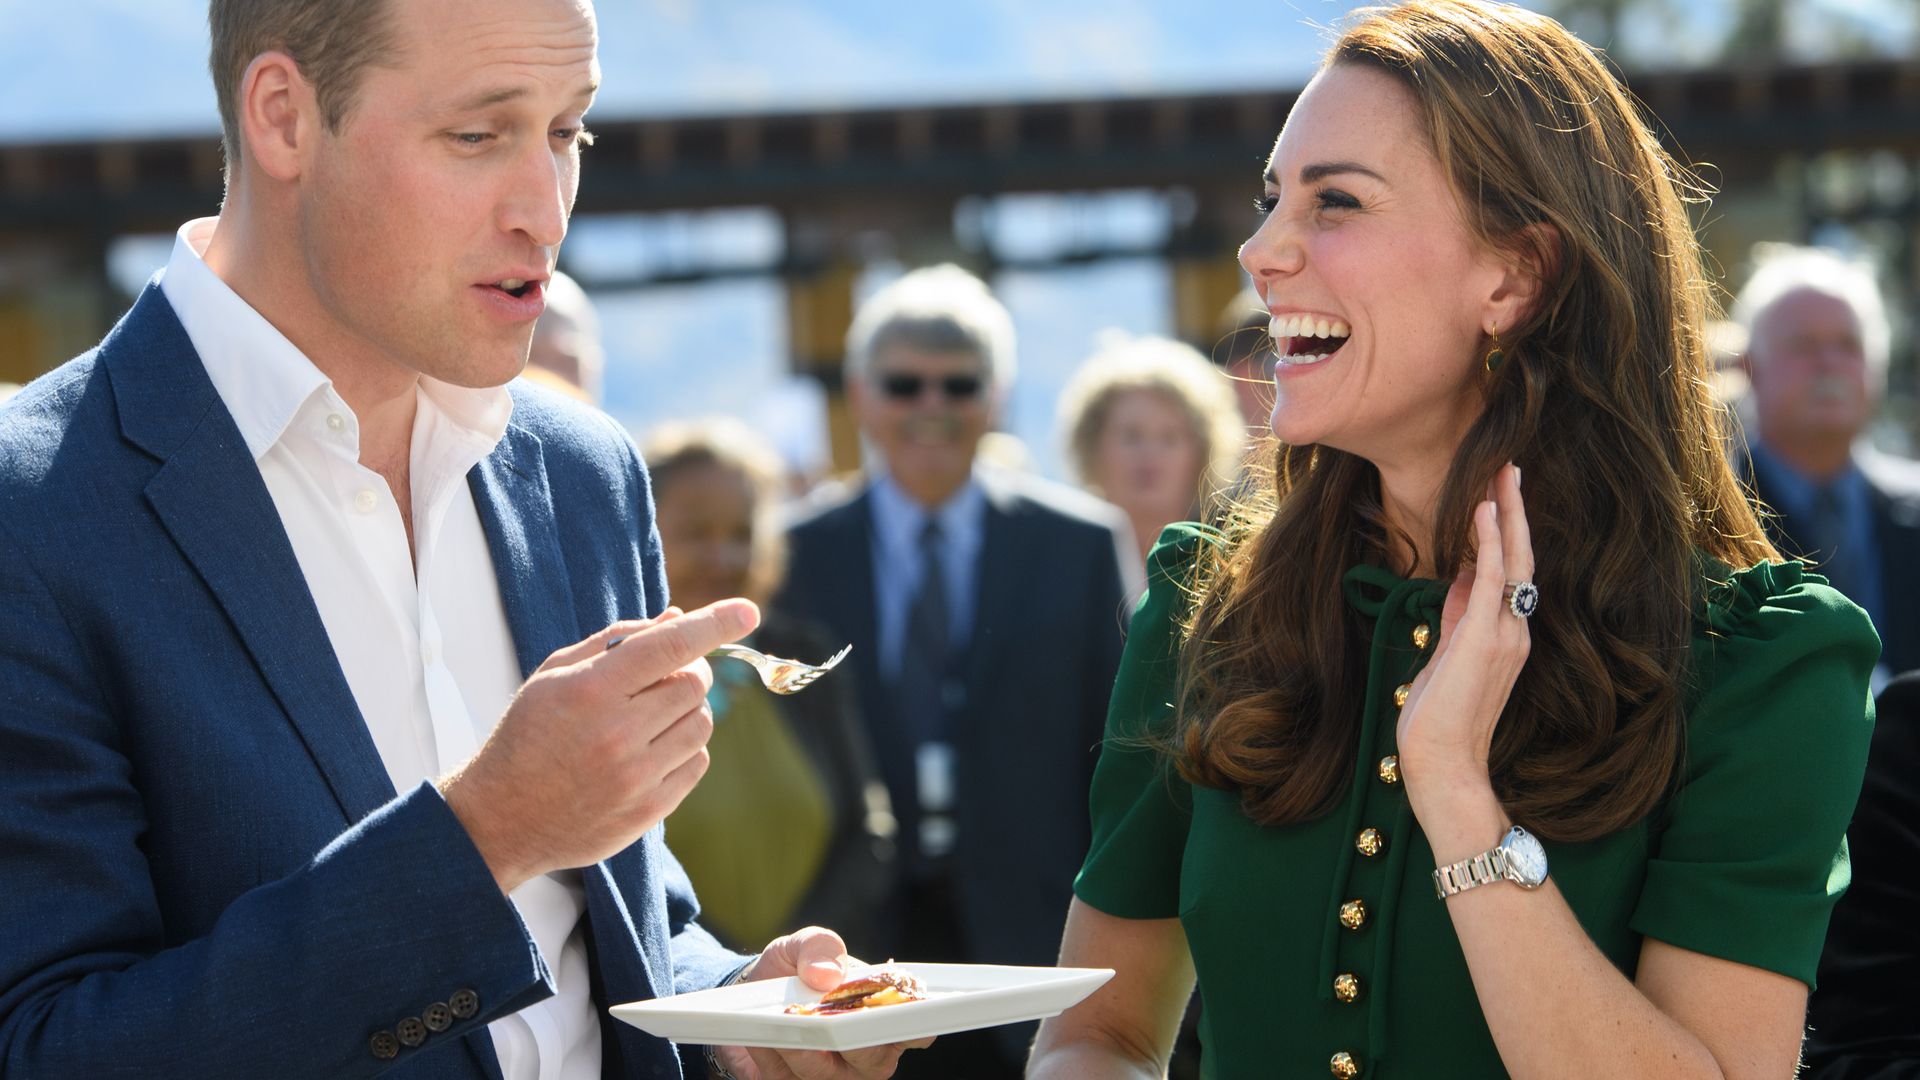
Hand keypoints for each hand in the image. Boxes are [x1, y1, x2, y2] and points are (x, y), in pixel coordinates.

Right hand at [439, 599, 759, 893]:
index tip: (747, 611)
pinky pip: (697, 762)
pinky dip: (685, 747)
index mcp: (590, 692)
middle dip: (690, 671)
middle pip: (695, 684)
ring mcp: (635, 777)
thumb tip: (679, 618)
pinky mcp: (647, 811)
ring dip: (688, 711)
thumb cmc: (529, 735)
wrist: (502, 818)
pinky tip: (651, 749)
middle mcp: (617, 734)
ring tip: (651, 717)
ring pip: (702, 723)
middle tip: (665, 677)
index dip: (714, 623)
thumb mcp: (555, 675)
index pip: (669, 646)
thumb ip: (617, 641)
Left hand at [714, 928, 934, 1079]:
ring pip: (824, 1075)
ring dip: (800, 1046)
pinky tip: (761, 1035)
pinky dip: (772, 1057)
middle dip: (845, 1036)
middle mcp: (867, 1054)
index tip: (895, 1010)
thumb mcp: (805, 945)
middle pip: (872, 1061)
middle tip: (821, 1014)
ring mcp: (834, 1078)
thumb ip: (820, 948)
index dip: (916, 1025)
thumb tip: (827, 975)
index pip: (917, 1030)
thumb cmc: (796, 971)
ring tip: (781, 1017)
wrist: (749, 996)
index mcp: (884, 1015)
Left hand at [1396, 464, 1532, 811]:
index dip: (1505, 532)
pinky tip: (1483, 511)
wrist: (1443, 765)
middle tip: (1508, 468)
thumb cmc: (1440, 720)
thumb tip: (1460, 578)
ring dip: (1506, 515)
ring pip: (1514, 561)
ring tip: (1501, 474)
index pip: (1511, 573)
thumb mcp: (1446, 657)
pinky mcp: (1485, 638)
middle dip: (1514, 512)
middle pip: (1521, 558)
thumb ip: (1458, 618)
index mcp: (1505, 635)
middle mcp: (1514, 631)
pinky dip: (1490, 542)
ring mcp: (1505, 634)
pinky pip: (1493, 579)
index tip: (1496, 496)